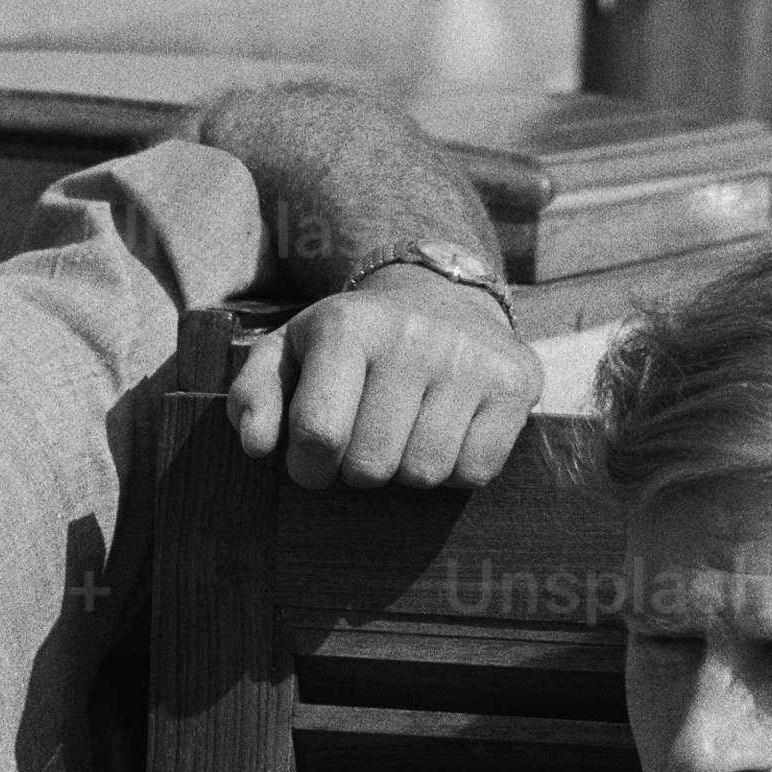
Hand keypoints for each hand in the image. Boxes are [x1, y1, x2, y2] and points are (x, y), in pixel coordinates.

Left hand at [227, 272, 540, 491]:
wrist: (441, 297)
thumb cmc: (353, 342)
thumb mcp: (290, 352)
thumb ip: (255, 395)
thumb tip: (257, 446)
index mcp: (347, 326)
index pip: (318, 435)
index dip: (309, 467)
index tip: (314, 458)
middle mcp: (412, 336)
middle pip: (371, 465)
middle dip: (359, 470)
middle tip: (364, 443)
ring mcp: (469, 358)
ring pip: (425, 473)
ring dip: (406, 471)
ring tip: (404, 435)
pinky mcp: (516, 382)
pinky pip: (476, 472)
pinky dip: (456, 470)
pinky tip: (447, 434)